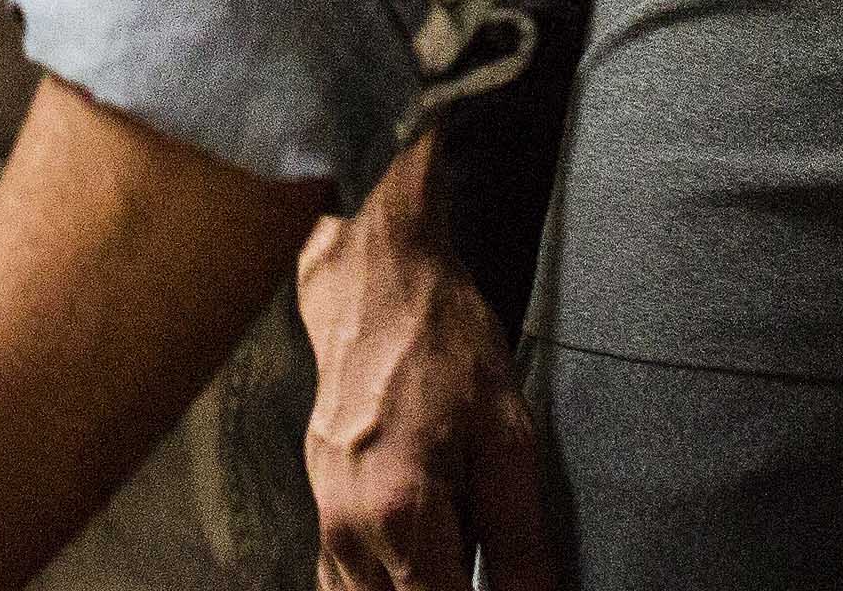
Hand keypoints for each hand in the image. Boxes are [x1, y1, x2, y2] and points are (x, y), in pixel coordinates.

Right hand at [297, 182, 557, 590]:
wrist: (377, 282)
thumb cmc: (446, 346)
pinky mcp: (321, 505)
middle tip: (488, 571)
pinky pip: (344, 583)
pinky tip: (424, 568)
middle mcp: (349, 529)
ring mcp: (326, 518)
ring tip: (463, 566)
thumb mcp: (509, 439)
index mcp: (401, 514)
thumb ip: (521, 542)